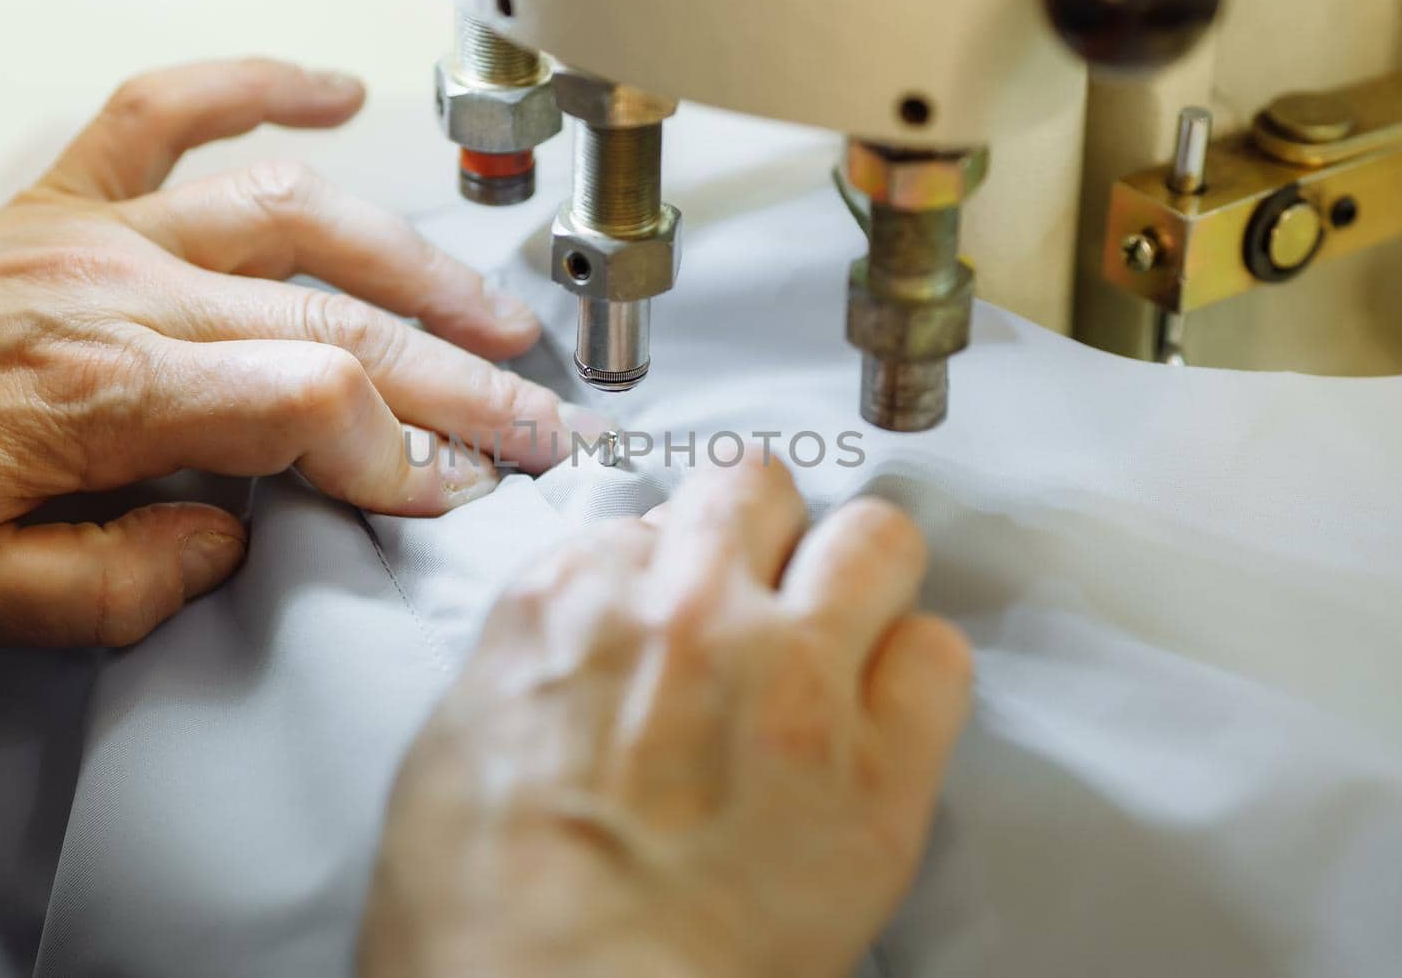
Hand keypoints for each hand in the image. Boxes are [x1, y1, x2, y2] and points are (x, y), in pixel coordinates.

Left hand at [0, 58, 594, 649]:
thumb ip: (116, 590)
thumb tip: (229, 544)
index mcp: (102, 391)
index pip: (313, 400)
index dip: (402, 453)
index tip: (445, 491)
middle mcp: (117, 293)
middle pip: (338, 317)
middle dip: (459, 379)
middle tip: (535, 419)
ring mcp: (98, 233)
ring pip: (296, 220)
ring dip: (413, 263)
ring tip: (492, 311)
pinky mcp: (64, 201)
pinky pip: (169, 114)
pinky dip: (258, 89)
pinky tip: (328, 94)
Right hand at [361, 456, 972, 977]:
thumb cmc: (488, 914)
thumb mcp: (461, 739)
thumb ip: (545, 652)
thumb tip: (597, 634)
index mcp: (575, 596)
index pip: (655, 515)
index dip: (675, 564)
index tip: (684, 602)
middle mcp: (689, 608)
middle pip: (760, 488)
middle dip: (763, 533)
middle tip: (765, 595)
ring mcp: (793, 675)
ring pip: (876, 538)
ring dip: (859, 579)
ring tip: (844, 636)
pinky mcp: (879, 765)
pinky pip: (939, 656)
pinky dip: (916, 677)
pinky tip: (883, 718)